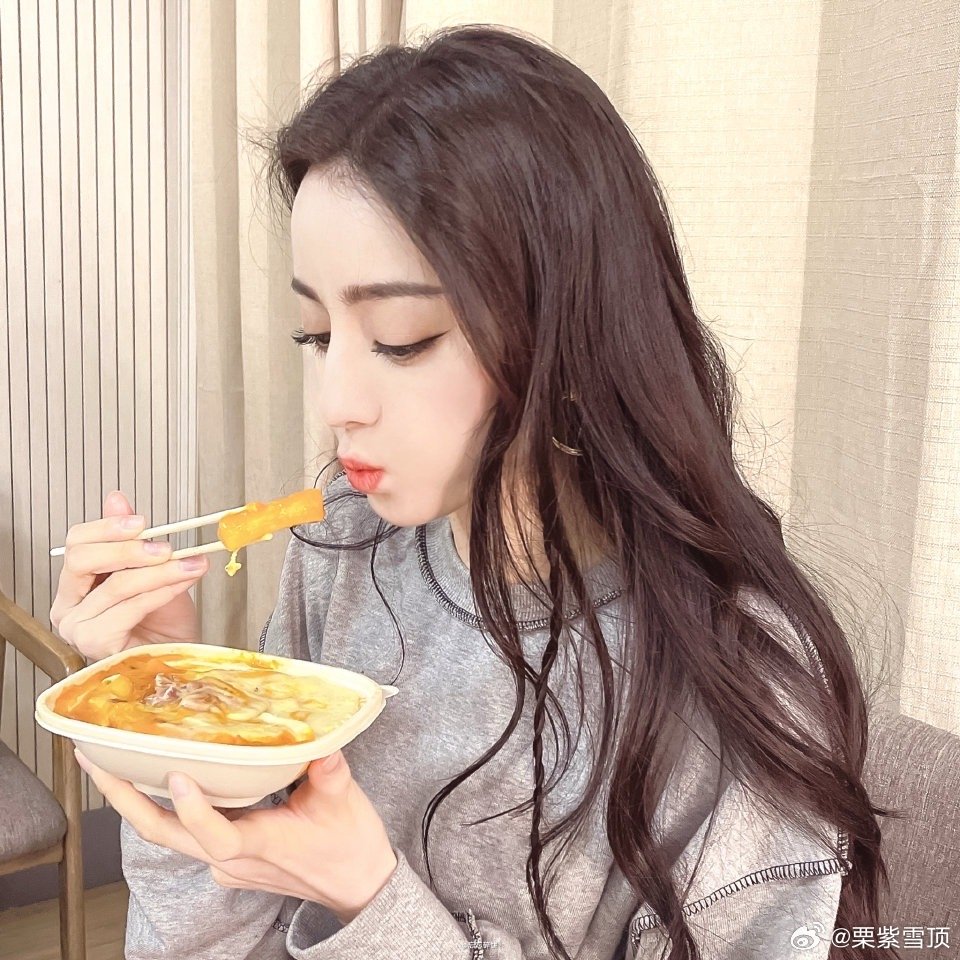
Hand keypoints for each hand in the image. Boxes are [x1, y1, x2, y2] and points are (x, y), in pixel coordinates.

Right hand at [50, 490, 208, 659]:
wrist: (180, 655)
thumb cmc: (163, 619)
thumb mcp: (152, 569)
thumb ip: (132, 538)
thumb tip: (117, 499)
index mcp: (75, 584)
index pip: (76, 543)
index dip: (107, 527)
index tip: (142, 521)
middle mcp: (68, 606)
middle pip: (83, 560)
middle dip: (128, 549)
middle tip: (165, 546)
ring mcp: (78, 628)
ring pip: (117, 585)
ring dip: (161, 571)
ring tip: (190, 564)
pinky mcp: (96, 644)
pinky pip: (130, 608)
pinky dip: (161, 592)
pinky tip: (182, 583)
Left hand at [75, 748, 397, 923]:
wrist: (356, 886)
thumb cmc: (350, 847)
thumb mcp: (346, 805)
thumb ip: (331, 774)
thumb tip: (322, 745)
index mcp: (259, 846)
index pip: (215, 836)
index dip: (193, 809)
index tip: (177, 776)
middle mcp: (232, 859)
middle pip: (165, 834)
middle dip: (124, 799)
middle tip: (95, 760)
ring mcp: (226, 862)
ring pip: (171, 834)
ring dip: (136, 801)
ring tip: (111, 762)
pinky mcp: (228, 857)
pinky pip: (187, 831)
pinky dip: (168, 804)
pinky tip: (163, 776)